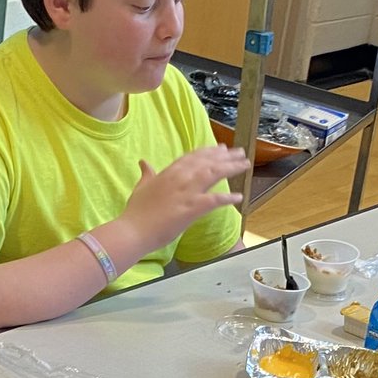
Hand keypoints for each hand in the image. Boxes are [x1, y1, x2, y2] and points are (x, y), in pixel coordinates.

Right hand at [118, 145, 247, 249]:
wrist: (133, 230)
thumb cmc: (136, 211)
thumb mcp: (141, 187)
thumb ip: (146, 174)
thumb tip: (143, 162)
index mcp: (168, 173)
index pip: (193, 157)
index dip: (209, 151)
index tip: (222, 148)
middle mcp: (179, 178)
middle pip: (206, 162)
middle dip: (225, 156)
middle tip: (240, 152)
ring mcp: (186, 192)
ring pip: (213, 174)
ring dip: (231, 168)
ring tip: (245, 165)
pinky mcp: (191, 208)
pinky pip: (213, 200)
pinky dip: (227, 198)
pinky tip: (238, 197)